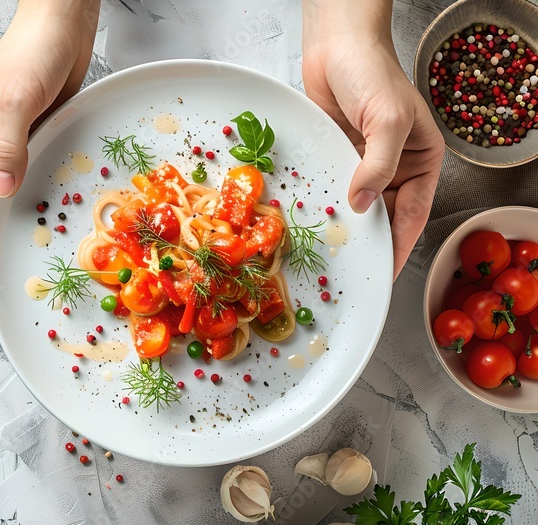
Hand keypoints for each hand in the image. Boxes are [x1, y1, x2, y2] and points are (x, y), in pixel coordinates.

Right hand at [0, 0, 99, 266]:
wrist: (63, 22)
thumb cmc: (33, 51)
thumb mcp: (18, 99)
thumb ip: (10, 146)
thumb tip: (3, 191)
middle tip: (14, 263)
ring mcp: (10, 141)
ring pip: (12, 188)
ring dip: (22, 212)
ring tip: (32, 248)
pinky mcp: (35, 137)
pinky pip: (35, 172)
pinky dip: (41, 191)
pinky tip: (53, 212)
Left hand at [302, 0, 444, 279]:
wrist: (336, 45)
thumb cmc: (372, 73)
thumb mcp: (388, 120)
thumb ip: (378, 165)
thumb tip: (364, 205)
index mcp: (421, 161)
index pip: (413, 214)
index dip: (399, 245)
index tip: (385, 272)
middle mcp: (393, 166)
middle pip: (382, 215)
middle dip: (367, 240)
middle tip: (349, 270)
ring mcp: (361, 163)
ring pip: (354, 206)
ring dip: (342, 226)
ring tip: (328, 254)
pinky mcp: (334, 157)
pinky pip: (330, 188)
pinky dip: (322, 205)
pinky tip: (310, 223)